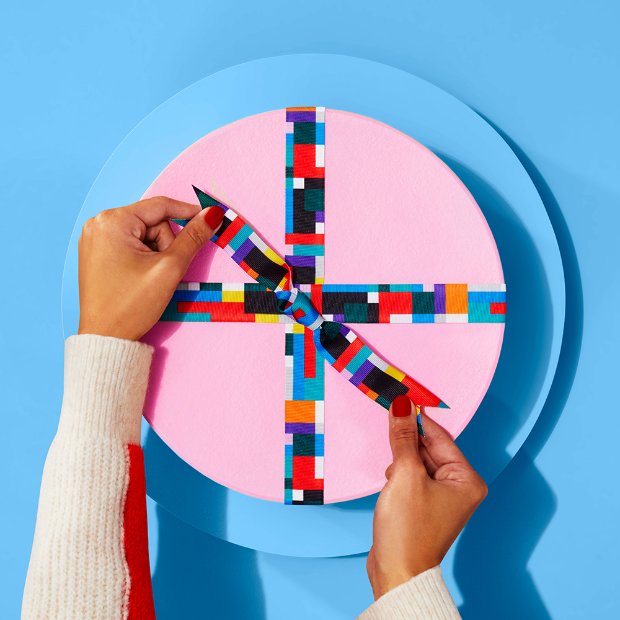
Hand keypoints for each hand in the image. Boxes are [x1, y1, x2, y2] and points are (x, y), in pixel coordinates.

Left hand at [78, 196, 224, 340]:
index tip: (211, 219)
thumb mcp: (169, 268)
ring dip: (156, 253)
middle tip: (163, 270)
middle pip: (151, 222)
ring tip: (150, 278)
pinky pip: (130, 244)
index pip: (160, 206)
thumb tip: (212, 215)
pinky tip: (141, 277)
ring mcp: (94, 239)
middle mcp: (98, 224)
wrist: (106, 337)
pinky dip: (144, 257)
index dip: (189, 213)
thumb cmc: (132, 304)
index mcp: (112, 222)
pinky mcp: (96, 254)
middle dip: (166, 244)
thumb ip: (193, 237)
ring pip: (142, 235)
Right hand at [366, 395, 487, 599]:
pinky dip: (398, 474)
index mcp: (466, 480)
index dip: (418, 419)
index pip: (440, 437)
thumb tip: (402, 406)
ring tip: (393, 478)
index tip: (400, 400)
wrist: (396, 572)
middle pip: (428, 448)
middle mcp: (459, 487)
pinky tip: (390, 484)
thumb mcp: (405, 474)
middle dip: (407, 446)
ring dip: (400, 462)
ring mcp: (441, 497)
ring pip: (417, 461)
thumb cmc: (408, 530)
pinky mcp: (424, 504)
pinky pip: (411, 476)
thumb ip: (403, 437)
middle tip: (389, 435)